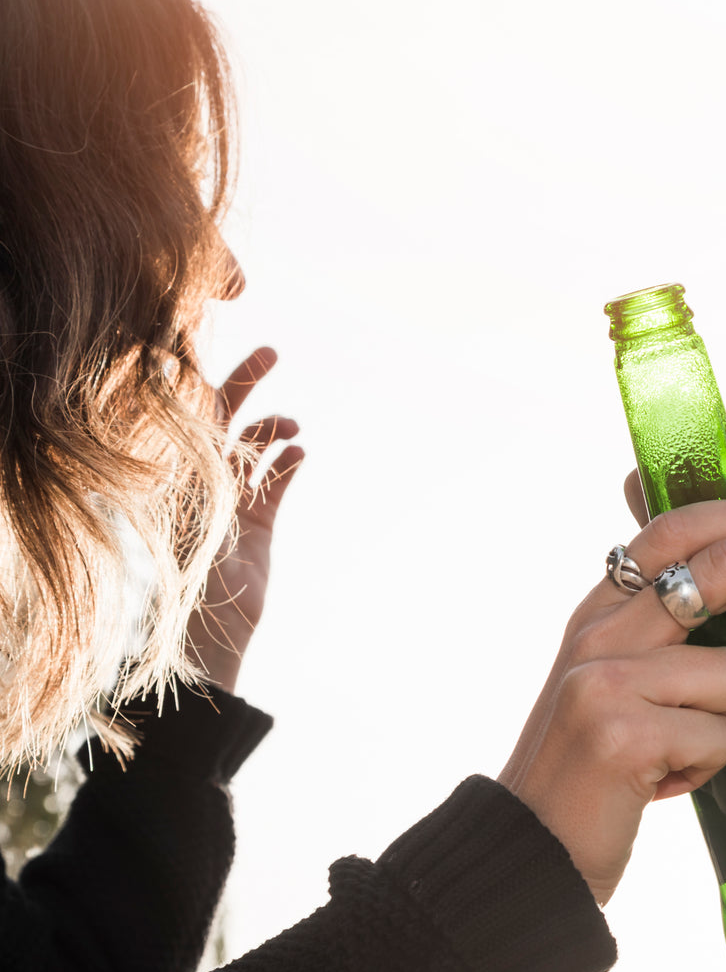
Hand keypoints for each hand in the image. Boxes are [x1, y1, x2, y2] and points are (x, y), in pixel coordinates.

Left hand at [186, 348, 304, 691]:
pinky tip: (301, 452)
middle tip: (273, 351)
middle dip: (248, 384)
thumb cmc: (190, 565)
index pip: (193, 412)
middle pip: (225, 419)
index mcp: (179, 472)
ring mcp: (231, 501)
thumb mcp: (192, 502)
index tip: (224, 344)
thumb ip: (197, 452)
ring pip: (256, 448)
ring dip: (274, 429)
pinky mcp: (258, 526)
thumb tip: (187, 389)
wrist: (212, 627)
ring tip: (293, 427)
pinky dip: (289, 463)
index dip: (210, 376)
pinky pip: (277, 482)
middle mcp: (202, 481)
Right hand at [499, 499, 725, 905]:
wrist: (528, 852)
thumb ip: (679, 633)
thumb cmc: (596, 769)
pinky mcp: (622, 736)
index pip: (674, 527)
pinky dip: (708, 765)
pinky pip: (721, 734)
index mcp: (598, 612)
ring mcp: (605, 682)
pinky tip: (663, 782)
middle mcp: (596, 634)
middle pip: (719, 567)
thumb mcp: (622, 682)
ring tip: (679, 751)